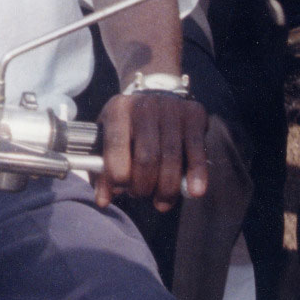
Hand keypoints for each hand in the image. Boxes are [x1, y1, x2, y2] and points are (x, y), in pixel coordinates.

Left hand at [97, 91, 207, 210]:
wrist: (156, 98)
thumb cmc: (129, 128)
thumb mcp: (109, 140)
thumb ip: (103, 170)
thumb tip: (103, 200)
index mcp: (118, 110)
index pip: (116, 146)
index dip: (117, 175)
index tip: (120, 190)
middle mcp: (145, 106)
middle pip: (147, 157)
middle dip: (143, 186)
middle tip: (140, 195)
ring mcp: (172, 108)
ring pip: (172, 158)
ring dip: (166, 188)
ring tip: (160, 202)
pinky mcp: (194, 114)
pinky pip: (197, 150)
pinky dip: (196, 174)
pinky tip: (194, 191)